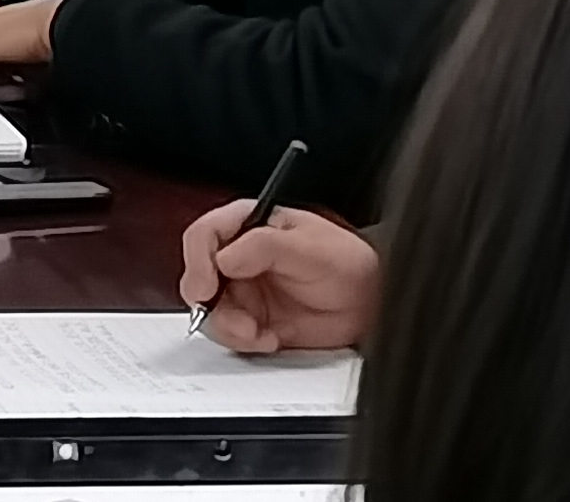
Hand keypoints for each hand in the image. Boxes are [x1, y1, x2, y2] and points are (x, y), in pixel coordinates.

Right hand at [179, 205, 379, 354]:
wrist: (371, 304)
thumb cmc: (347, 263)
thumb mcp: (308, 247)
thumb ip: (263, 246)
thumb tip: (223, 259)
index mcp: (246, 226)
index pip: (204, 236)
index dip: (198, 261)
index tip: (206, 288)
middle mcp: (238, 258)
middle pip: (199, 276)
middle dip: (209, 303)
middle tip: (232, 319)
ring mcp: (243, 291)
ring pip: (210, 309)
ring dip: (228, 327)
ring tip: (255, 333)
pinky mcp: (252, 320)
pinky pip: (229, 334)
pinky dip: (243, 342)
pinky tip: (268, 339)